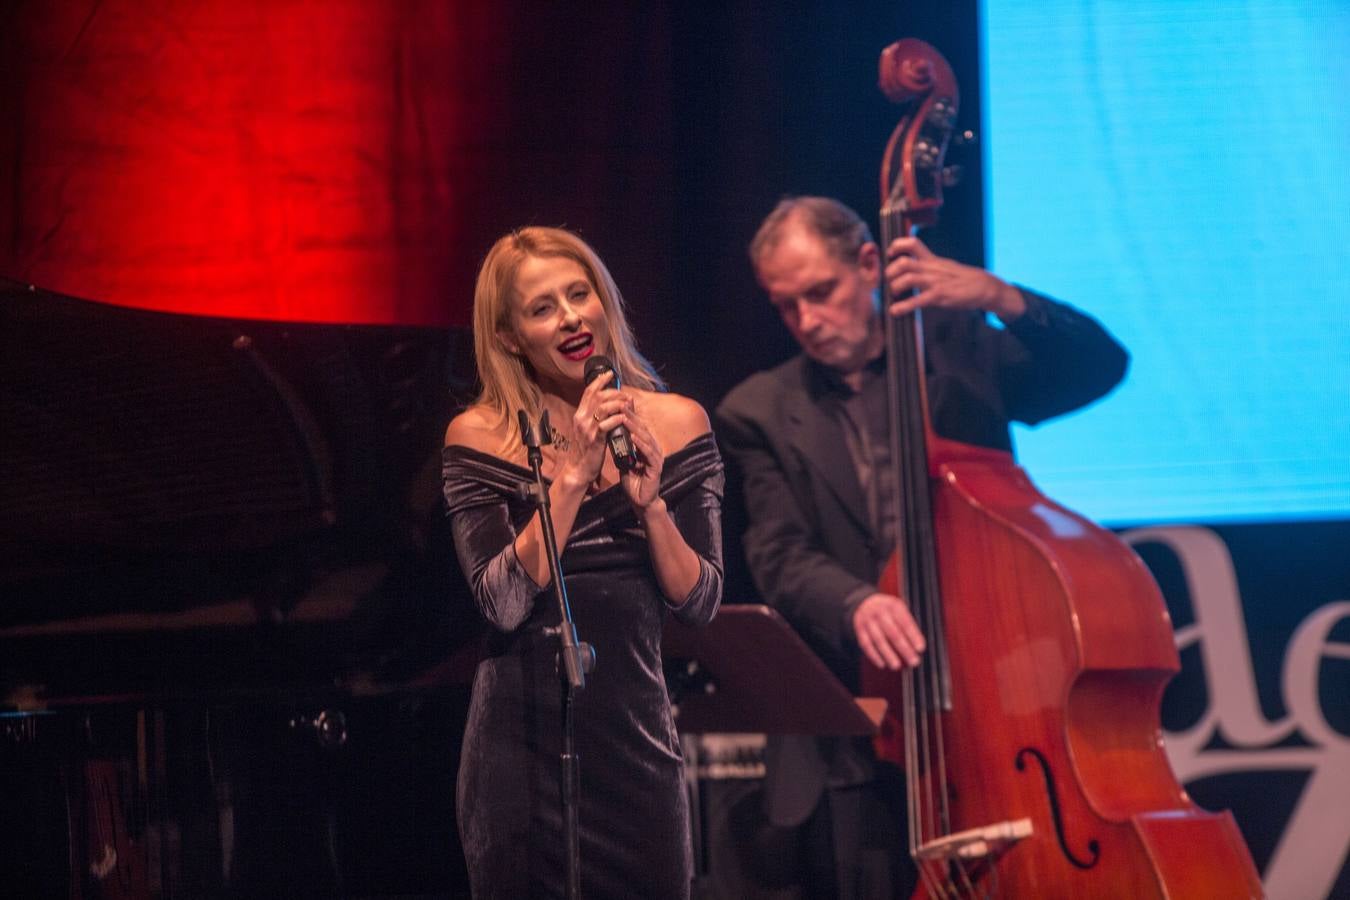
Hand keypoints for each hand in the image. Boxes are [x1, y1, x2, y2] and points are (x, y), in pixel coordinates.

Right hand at [562, 370, 630, 486]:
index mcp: (579, 415)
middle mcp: (581, 419)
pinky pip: (605, 424)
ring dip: (618, 403)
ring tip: (628, 405)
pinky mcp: (594, 440)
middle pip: (598, 396)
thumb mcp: (589, 430)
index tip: (610, 373)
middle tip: (626, 395)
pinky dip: (616, 419)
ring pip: (602, 407)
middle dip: (615, 392)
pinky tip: (624, 418)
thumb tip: (610, 405)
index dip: (600, 380)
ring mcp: (586, 429)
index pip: (589, 392)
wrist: (578, 469)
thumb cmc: (586, 450)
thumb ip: (596, 417)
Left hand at [619, 401, 663, 513]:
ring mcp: (656, 457)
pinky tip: (633, 437)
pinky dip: (641, 444)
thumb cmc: (633, 481)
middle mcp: (653, 449)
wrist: (640, 501)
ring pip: (646, 438)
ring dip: (635, 427)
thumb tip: (610, 433)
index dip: (629, 414)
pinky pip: (649, 453)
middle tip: (621, 403)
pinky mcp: (656, 468)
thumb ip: (621, 448)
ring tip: (624, 417)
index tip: (619, 402)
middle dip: (631, 416)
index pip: (637, 427)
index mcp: (645, 446)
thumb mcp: (623, 461)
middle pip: (642, 428)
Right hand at [852, 592, 924, 669]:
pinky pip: (866, 644)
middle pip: (893, 633)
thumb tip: (919, 647)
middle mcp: (880, 612)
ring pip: (879, 640)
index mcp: (893, 606)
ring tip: (897, 666)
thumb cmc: (889, 611)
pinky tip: (882, 664)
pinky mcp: (859, 629)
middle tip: (914, 661)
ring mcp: (868, 620)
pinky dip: (874, 655)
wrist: (864, 602)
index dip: (913, 636)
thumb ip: (908, 624)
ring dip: (888, 654)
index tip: (920, 649)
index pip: (905, 622)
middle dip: (904, 649)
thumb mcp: (899, 610)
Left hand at [883, 236, 1024, 321]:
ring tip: (894, 295)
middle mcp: (932, 268)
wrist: (985, 287)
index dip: (897, 246)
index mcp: (932, 260)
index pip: (913, 243)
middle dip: (890, 272)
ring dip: (895, 287)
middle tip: (889, 281)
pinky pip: (917, 300)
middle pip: (904, 262)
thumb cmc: (963, 279)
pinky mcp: (940, 296)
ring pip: (908, 278)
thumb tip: (911, 270)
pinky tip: (896, 312)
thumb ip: (928, 267)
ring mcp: (935, 282)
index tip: (890, 254)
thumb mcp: (944, 267)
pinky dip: (903, 307)